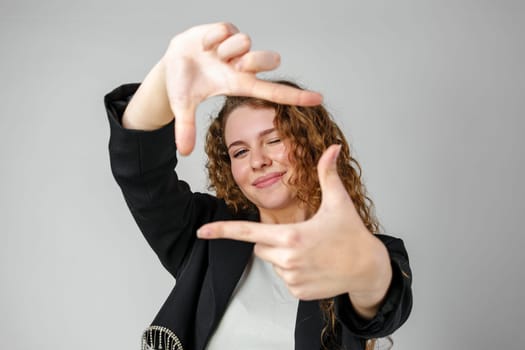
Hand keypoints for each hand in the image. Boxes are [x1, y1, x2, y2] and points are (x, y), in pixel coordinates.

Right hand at [163, 22, 322, 154]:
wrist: (171, 63)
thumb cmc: (184, 85)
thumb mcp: (183, 106)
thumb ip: (186, 128)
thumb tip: (183, 152)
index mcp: (239, 85)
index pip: (273, 92)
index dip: (295, 97)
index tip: (318, 99)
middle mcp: (242, 66)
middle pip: (269, 60)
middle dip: (254, 61)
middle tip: (233, 64)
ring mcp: (236, 48)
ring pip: (246, 41)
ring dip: (226, 49)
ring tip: (211, 54)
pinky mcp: (227, 30)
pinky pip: (226, 29)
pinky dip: (211, 37)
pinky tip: (204, 45)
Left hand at [197, 145, 391, 302]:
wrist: (368, 268)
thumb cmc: (352, 234)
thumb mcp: (339, 202)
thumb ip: (328, 173)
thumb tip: (332, 147)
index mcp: (292, 237)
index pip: (249, 232)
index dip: (223, 230)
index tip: (202, 231)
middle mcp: (288, 260)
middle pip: (260, 247)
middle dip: (272, 240)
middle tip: (300, 236)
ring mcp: (292, 279)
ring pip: (272, 263)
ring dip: (284, 256)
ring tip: (312, 252)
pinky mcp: (297, 292)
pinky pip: (284, 278)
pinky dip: (294, 272)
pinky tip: (315, 266)